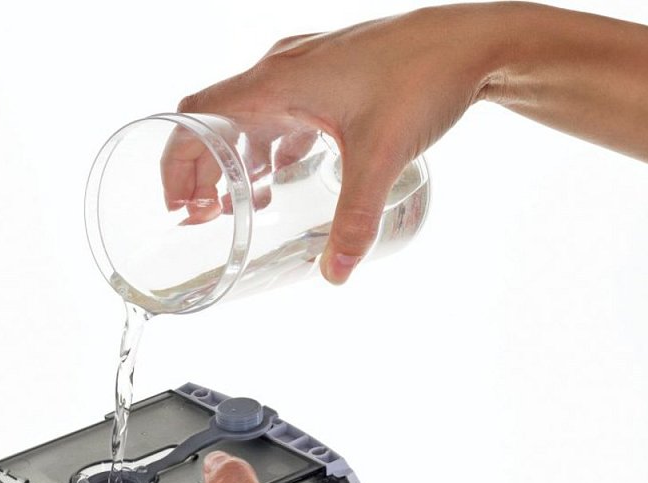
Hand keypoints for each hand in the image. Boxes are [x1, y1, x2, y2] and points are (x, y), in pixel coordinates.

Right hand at [167, 5, 501, 282]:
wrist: (470, 43)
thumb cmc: (422, 79)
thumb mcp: (381, 157)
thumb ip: (355, 220)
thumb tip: (334, 274)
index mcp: (277, 81)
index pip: (198, 116)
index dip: (178, 160)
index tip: (178, 203)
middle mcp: (283, 70)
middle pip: (218, 119)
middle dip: (205, 169)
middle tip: (205, 215)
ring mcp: (308, 71)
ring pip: (251, 117)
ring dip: (238, 160)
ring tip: (239, 205)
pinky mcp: (332, 79)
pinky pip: (283, 114)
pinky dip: (272, 148)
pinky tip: (284, 176)